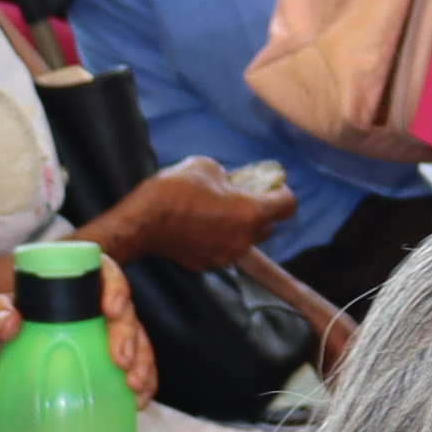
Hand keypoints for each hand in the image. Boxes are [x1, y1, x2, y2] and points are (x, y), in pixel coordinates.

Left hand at [0, 256, 159, 431]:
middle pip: (124, 312)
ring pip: (137, 343)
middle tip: (120, 361)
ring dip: (143, 362)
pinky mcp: (103, 374)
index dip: (115, 284)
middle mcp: (87, 314)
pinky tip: (139, 402)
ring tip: (134, 386)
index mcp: (64, 292)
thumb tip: (10, 319)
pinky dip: (142, 386)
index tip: (110, 308)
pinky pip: (134, 374)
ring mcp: (98, 345)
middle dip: (130, 334)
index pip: (99, 274)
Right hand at [122, 156, 295, 271]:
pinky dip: (218, 239)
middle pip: (268, 226)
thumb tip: (233, 184)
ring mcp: (226, 256)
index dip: (282, 192)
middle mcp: (244, 239)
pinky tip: (199, 226)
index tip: (272, 186)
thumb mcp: (208, 167)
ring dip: (239, 227)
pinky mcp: (208, 264)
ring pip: (245, 240)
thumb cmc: (176, 189)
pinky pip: (222, 249)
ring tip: (217, 212)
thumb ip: (231, 177)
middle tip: (242, 196)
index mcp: (251, 213)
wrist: (143, 220)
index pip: (289, 205)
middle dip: (260, 211)